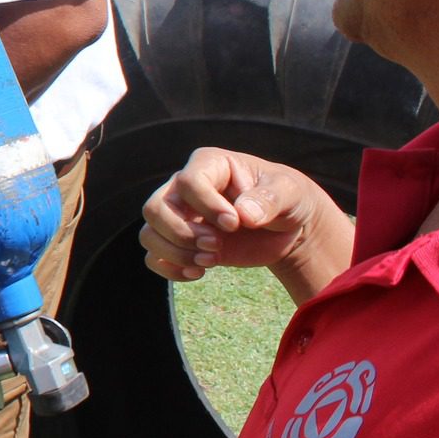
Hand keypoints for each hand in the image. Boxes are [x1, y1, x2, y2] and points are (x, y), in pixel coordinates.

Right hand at [139, 149, 352, 299]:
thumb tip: (244, 214)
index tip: (235, 224)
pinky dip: (171, 269)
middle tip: (216, 246)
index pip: (187, 182)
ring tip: (210, 261)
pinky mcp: (180, 242)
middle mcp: (184, 188)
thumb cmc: (287, 199)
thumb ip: (269, 198)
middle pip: (155, 208)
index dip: (206, 206)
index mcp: (209, 165)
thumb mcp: (289, 192)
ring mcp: (179, 215)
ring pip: (149, 234)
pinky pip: (154, 257)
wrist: (287, 227)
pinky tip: (198, 272)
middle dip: (183, 233)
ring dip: (176, 253)